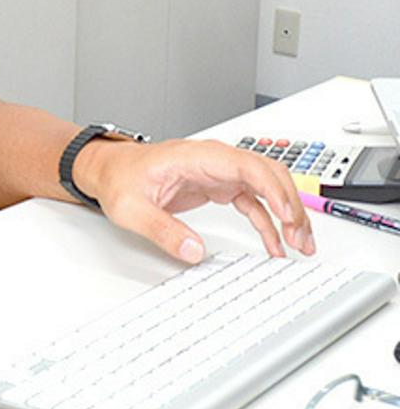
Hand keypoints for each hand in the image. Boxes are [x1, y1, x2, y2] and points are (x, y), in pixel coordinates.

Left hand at [75, 138, 315, 263]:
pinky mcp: (217, 185)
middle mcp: (212, 160)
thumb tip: (193, 251)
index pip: (247, 166)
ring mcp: (217, 172)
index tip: (288, 218)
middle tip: (301, 239)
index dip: (274, 190)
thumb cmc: (118, 178)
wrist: (108, 169)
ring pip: (266, 187)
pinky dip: (268, 221)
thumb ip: (162, 230)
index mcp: (196, 157)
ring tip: (301, 244)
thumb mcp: (131, 208)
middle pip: (267, 173)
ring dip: (287, 214)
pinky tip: (275, 243)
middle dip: (291, 204)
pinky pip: (252, 201)